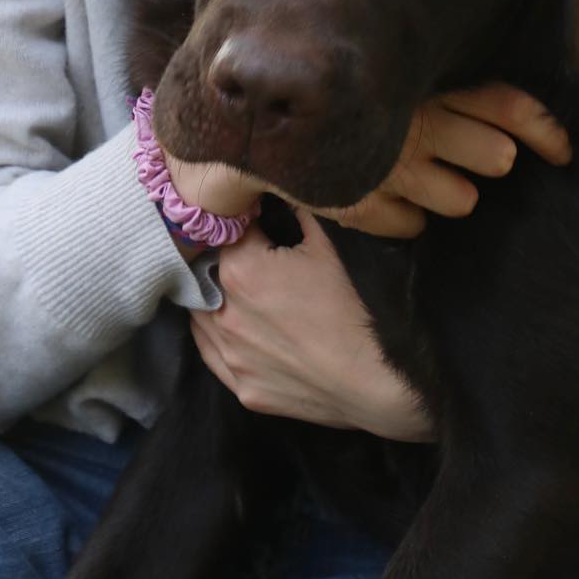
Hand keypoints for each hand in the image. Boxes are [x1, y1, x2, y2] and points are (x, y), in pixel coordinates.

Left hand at [191, 211, 433, 438]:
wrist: (376, 380)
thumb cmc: (355, 307)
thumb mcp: (330, 246)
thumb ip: (300, 210)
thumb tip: (287, 189)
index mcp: (240, 270)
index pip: (227, 233)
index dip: (245, 224)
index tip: (259, 224)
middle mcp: (224, 313)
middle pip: (208, 274)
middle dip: (226, 262)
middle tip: (255, 260)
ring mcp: (231, 356)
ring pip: (202, 316)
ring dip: (216, 300)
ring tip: (245, 295)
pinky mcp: (242, 389)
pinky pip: (213, 356)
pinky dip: (219, 338)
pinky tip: (237, 330)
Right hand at [324, 84, 571, 237]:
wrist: (249, 116)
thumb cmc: (334, 86)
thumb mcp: (392, 72)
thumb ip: (443, 83)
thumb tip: (504, 113)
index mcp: (426, 82)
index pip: (506, 103)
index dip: (545, 129)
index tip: (565, 151)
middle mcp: (413, 124)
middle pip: (495, 155)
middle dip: (494, 160)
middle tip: (479, 155)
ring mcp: (386, 165)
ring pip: (461, 200)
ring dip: (454, 194)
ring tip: (429, 176)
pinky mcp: (356, 201)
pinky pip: (410, 226)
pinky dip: (407, 218)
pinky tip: (392, 201)